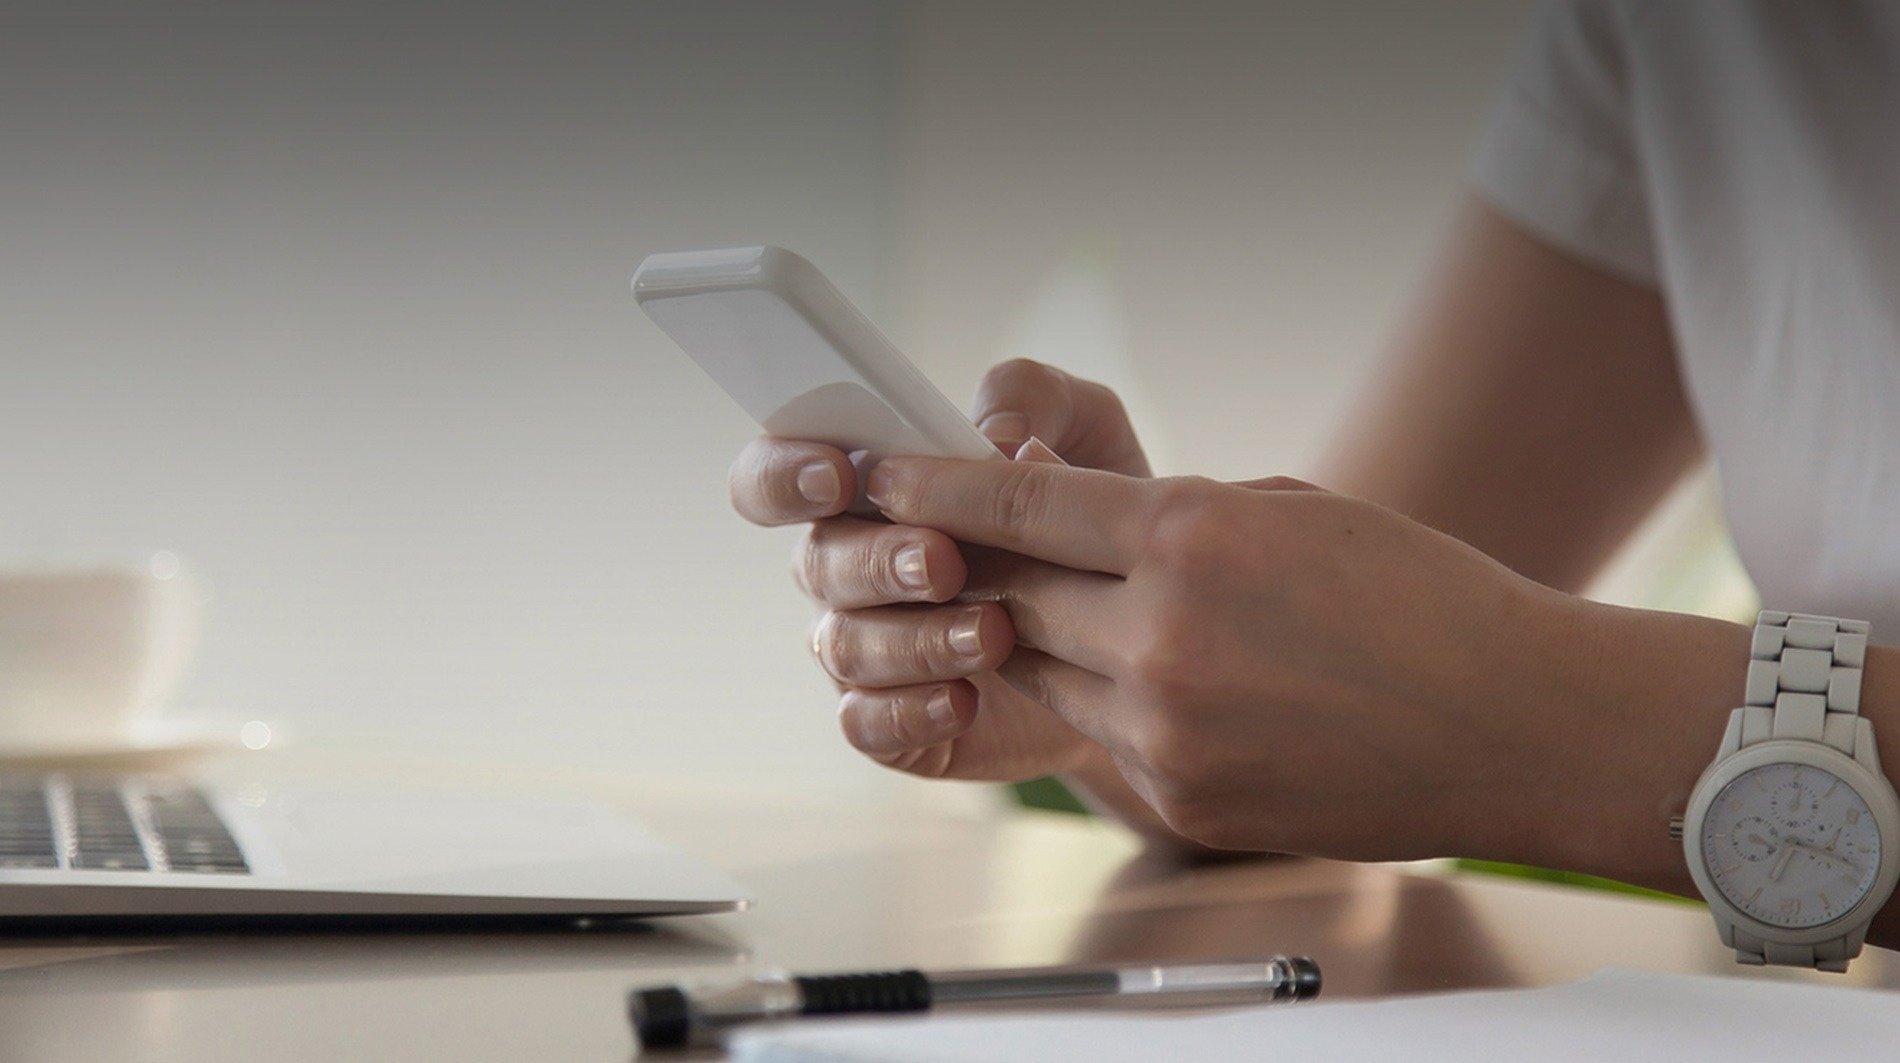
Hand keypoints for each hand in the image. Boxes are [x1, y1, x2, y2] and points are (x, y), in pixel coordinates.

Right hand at [727, 360, 1151, 781]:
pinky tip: (966, 699)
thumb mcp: (1086, 432)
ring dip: (914, 639)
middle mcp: (850, 567)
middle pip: (817, 562)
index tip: (838, 477)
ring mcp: (867, 647)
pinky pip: (866, 723)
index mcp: (867, 490)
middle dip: (878, 561)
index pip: (776, 475)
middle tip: (945, 562)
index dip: (784, 475)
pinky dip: (911, 712)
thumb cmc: (1093, 514)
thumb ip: (1034, 398)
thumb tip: (993, 433)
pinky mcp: (895, 720)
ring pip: (845, 645)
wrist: (1145, 630)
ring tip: (993, 634)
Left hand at [858, 453, 1606, 859]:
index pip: (1016, 505)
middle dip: (978, 569)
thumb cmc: (1422, 598)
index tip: (879, 476)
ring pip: (1045, 672)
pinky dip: (1111, 703)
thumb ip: (1174, 514)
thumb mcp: (1290, 510)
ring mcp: (1165, 728)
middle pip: (1009, 595)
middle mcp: (1160, 635)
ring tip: (1092, 615)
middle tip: (956, 547)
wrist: (1514, 724)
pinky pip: (1101, 736)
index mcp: (1189, 537)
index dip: (933, 487)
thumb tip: (1083, 517)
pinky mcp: (1179, 797)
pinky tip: (1173, 684)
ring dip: (1046, 640)